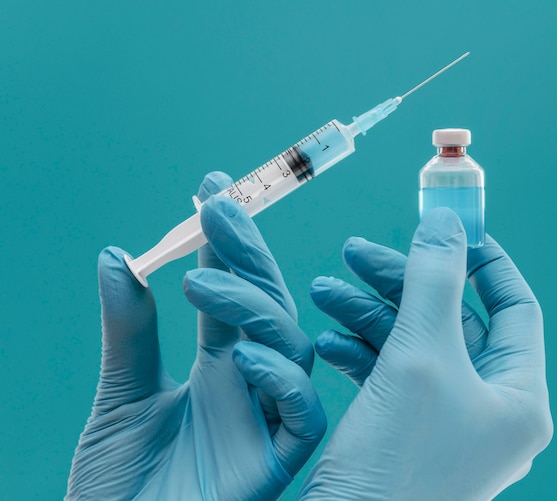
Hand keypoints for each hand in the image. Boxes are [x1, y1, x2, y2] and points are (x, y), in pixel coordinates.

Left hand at [66, 172, 325, 500]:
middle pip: (270, 306)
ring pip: (291, 347)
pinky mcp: (276, 462)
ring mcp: (266, 420)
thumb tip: (115, 255)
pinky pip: (304, 416)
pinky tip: (240, 359)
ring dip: (254, 307)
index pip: (235, 291)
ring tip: (203, 283)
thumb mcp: (120, 396)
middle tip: (216, 207)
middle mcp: (251, 384)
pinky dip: (281, 381)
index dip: (226, 242)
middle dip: (248, 253)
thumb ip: (130, 332)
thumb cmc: (121, 485)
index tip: (210, 190)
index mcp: (220, 366)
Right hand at [299, 208, 551, 499]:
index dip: (480, 262)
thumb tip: (445, 221)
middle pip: (449, 319)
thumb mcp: (419, 357)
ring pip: (412, 344)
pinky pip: (390, 375)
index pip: (513, 307)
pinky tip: (326, 340)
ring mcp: (446, 422)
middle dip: (400, 282)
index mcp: (516, 396)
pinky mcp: (406, 432)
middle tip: (353, 252)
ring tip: (323, 291)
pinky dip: (359, 351)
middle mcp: (488, 409)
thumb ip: (433, 281)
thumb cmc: (396, 465)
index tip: (444, 231)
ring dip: (367, 314)